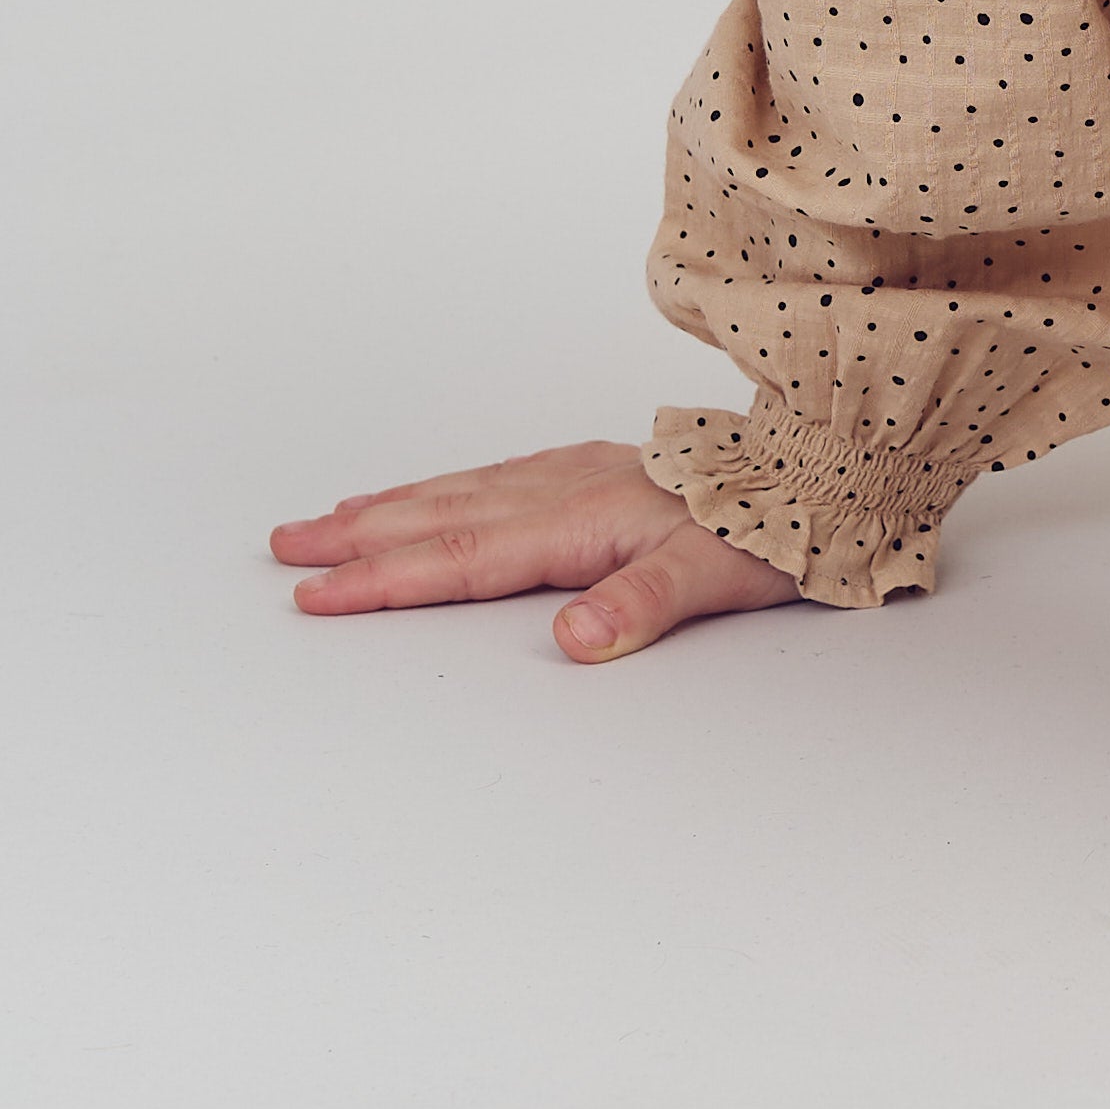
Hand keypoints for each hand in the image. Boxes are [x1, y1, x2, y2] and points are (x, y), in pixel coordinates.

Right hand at [267, 439, 800, 662]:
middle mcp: (566, 489)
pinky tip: (427, 494)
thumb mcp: (720, 574)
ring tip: (329, 516)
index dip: (384, 578)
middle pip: (440, 516)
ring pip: (460, 492)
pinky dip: (442, 488)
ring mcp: (576, 474)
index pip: (462, 558)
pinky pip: (492, 478)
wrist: (824, 468)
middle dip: (358, 536)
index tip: (317, 591)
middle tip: (285, 547)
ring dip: (390, 507)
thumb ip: (643, 605)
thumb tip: (575, 640)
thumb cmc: (775, 525)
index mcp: (582, 519)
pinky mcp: (593, 470)